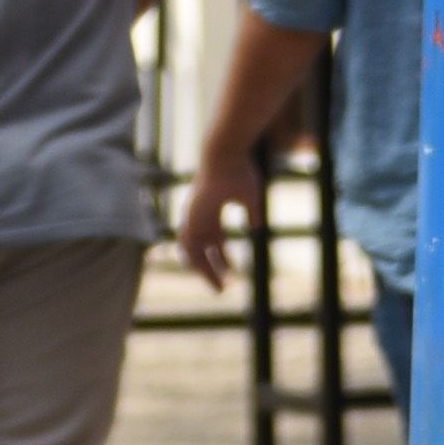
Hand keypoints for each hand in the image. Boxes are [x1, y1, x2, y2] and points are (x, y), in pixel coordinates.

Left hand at [172, 155, 245, 291]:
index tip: (233, 273)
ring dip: (204, 271)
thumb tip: (255, 228)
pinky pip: (188, 244)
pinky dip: (195, 260)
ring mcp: (193, 216)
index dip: (223, 258)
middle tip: (223, 288)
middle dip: (211, 270)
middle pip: (202, 250)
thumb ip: (252, 213)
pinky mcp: (191, 216)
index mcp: (211, 210)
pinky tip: (208, 273)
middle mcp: (199, 215)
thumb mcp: (250, 197)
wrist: (225, 156)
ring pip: (192, 251)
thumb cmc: (239, 171)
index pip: (214, 241)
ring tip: (218, 287)